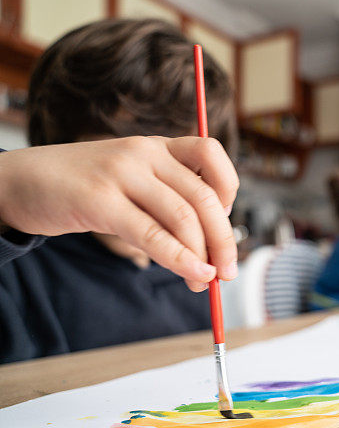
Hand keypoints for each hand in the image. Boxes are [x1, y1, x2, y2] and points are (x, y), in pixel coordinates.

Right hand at [0, 136, 238, 291]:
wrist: (18, 181)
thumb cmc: (82, 189)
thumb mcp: (131, 183)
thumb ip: (166, 202)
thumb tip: (209, 248)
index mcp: (157, 146)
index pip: (211, 154)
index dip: (229, 191)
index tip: (224, 224)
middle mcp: (144, 153)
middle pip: (204, 196)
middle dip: (223, 238)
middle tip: (228, 271)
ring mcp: (121, 174)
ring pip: (183, 216)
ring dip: (203, 255)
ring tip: (205, 281)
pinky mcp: (99, 200)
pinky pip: (152, 234)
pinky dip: (179, 259)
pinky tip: (192, 275)